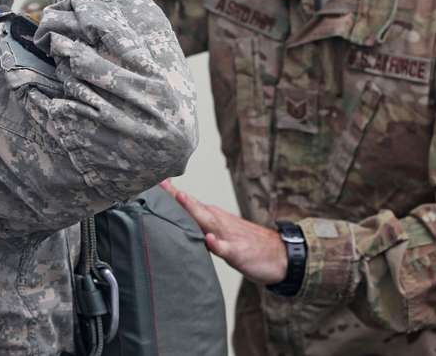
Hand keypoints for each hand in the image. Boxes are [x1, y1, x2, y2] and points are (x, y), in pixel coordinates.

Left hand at [160, 180, 287, 284]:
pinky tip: (209, 240)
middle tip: (160, 182)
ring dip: (195, 211)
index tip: (155, 180)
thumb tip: (175, 229)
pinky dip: (217, 244)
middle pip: (195, 207)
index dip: (171, 194)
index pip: (189, 204)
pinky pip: (227, 248)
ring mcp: (228, 236)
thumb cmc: (246, 244)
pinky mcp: (239, 252)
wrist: (280, 255)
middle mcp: (218, 222)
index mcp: (213, 218)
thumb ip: (200, 230)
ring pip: (209, 222)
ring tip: (181, 198)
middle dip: (176, 197)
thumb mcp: (220, 235)